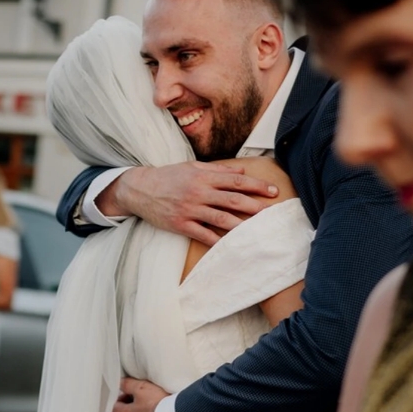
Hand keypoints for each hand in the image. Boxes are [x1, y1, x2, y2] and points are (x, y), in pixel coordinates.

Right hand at [102, 162, 279, 245]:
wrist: (140, 189)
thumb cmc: (169, 176)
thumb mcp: (192, 167)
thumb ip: (218, 170)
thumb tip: (242, 171)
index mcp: (203, 176)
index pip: (236, 181)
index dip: (257, 186)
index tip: (273, 191)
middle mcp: (198, 192)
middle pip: (233, 200)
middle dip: (255, 206)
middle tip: (272, 212)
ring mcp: (190, 209)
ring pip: (221, 218)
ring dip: (241, 225)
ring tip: (258, 230)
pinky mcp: (180, 224)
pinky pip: (203, 234)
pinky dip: (217, 240)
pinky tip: (231, 245)